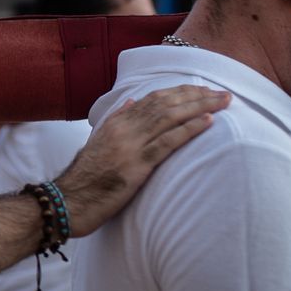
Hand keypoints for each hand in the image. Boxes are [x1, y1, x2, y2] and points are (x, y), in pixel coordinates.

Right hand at [56, 86, 229, 236]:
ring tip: (222, 102)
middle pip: (166, 104)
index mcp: (116, 122)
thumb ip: (116, 119)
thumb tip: (133, 100)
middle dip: (197, 96)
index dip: (181, 92)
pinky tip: (208, 121)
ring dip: (200, 107)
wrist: (67, 201)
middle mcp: (124, 128)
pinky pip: (167, 143)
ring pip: (169, 118)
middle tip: (223, 93)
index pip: (154, 99)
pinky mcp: (136, 166)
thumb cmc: (83, 177)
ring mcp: (129, 146)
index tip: (203, 89)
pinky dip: (189, 129)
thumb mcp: (98, 142)